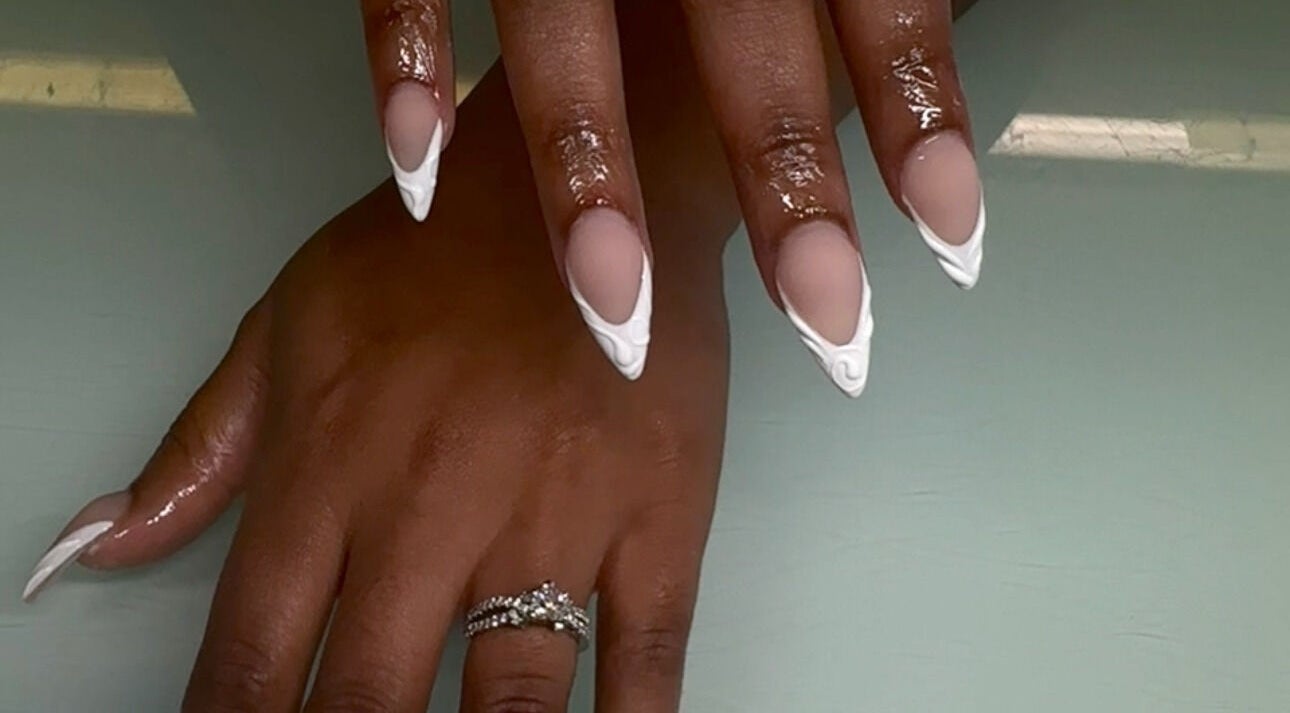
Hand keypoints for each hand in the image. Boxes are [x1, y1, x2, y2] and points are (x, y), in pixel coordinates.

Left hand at [23, 154, 728, 708]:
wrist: (579, 188)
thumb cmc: (430, 250)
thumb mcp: (288, 323)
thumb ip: (199, 448)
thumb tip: (105, 543)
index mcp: (327, 468)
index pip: (248, 656)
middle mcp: (431, 510)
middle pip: (364, 703)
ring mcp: (553, 519)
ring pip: (509, 704)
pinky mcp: (657, 515)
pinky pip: (645, 660)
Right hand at [366, 0, 982, 393]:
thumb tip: (899, 44)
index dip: (917, 109)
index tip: (951, 237)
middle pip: (743, 27)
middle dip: (788, 181)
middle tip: (827, 321)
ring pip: (560, 21)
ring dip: (588, 174)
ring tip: (618, 313)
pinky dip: (409, 65)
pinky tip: (423, 172)